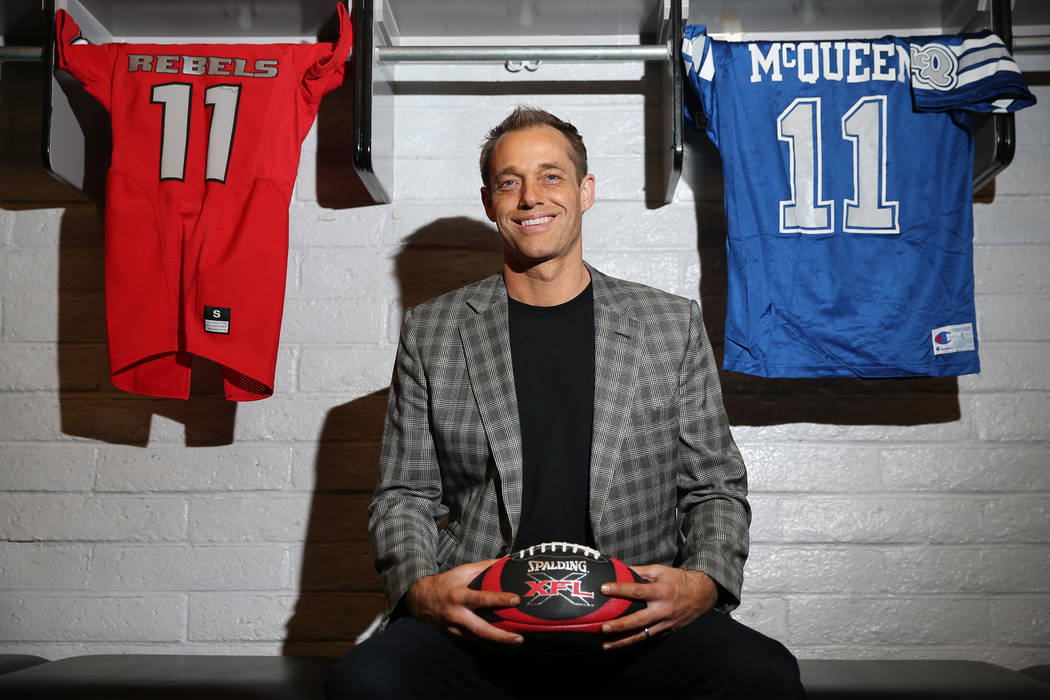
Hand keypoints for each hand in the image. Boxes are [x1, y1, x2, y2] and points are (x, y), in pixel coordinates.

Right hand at [405, 559, 523, 644]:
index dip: (500, 599)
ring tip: (515, 642)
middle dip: (501, 636)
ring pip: (478, 639)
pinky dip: (487, 643)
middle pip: (481, 629)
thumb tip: (505, 561)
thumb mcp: (463, 571)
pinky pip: (473, 642)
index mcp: (459, 596)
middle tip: (519, 638)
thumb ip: (485, 567)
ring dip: (497, 643)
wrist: (421, 599)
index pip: (483, 598)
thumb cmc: (445, 583)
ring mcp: (454, 628)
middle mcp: (457, 614)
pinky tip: (500, 644)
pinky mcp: (454, 636)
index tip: (516, 600)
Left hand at [598, 565, 717, 649]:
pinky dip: (634, 641)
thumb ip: (639, 571)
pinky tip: (621, 644)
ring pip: (641, 635)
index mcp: (661, 592)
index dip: (619, 589)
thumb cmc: (679, 580)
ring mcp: (665, 623)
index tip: (604, 588)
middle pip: (637, 620)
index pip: (637, 591)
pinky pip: (648, 638)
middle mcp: (663, 610)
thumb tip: (620, 569)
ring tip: (606, 644)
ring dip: (623, 641)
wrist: (701, 594)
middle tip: (603, 627)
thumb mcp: (660, 570)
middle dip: (619, 625)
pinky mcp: (666, 631)